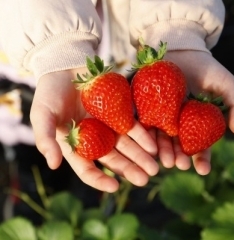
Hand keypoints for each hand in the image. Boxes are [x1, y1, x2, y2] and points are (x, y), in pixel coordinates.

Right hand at [30, 68, 158, 191]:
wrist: (65, 69)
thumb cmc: (50, 93)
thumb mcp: (42, 116)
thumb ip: (46, 139)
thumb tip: (53, 165)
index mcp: (76, 145)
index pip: (87, 169)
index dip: (99, 179)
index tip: (114, 187)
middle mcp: (94, 140)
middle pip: (113, 159)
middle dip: (128, 170)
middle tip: (144, 179)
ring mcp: (108, 127)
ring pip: (126, 146)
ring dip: (141, 156)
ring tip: (155, 167)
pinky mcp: (119, 113)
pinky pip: (133, 127)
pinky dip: (143, 136)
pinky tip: (153, 145)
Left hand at [156, 50, 233, 174]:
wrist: (182, 50)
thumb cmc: (206, 68)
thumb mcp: (226, 86)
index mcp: (195, 122)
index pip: (199, 145)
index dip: (201, 158)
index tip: (202, 170)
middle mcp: (177, 122)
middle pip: (177, 144)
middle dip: (178, 156)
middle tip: (177, 165)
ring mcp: (161, 115)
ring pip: (160, 136)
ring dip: (161, 149)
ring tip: (163, 160)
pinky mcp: (146, 106)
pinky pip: (145, 120)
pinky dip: (146, 132)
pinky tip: (146, 143)